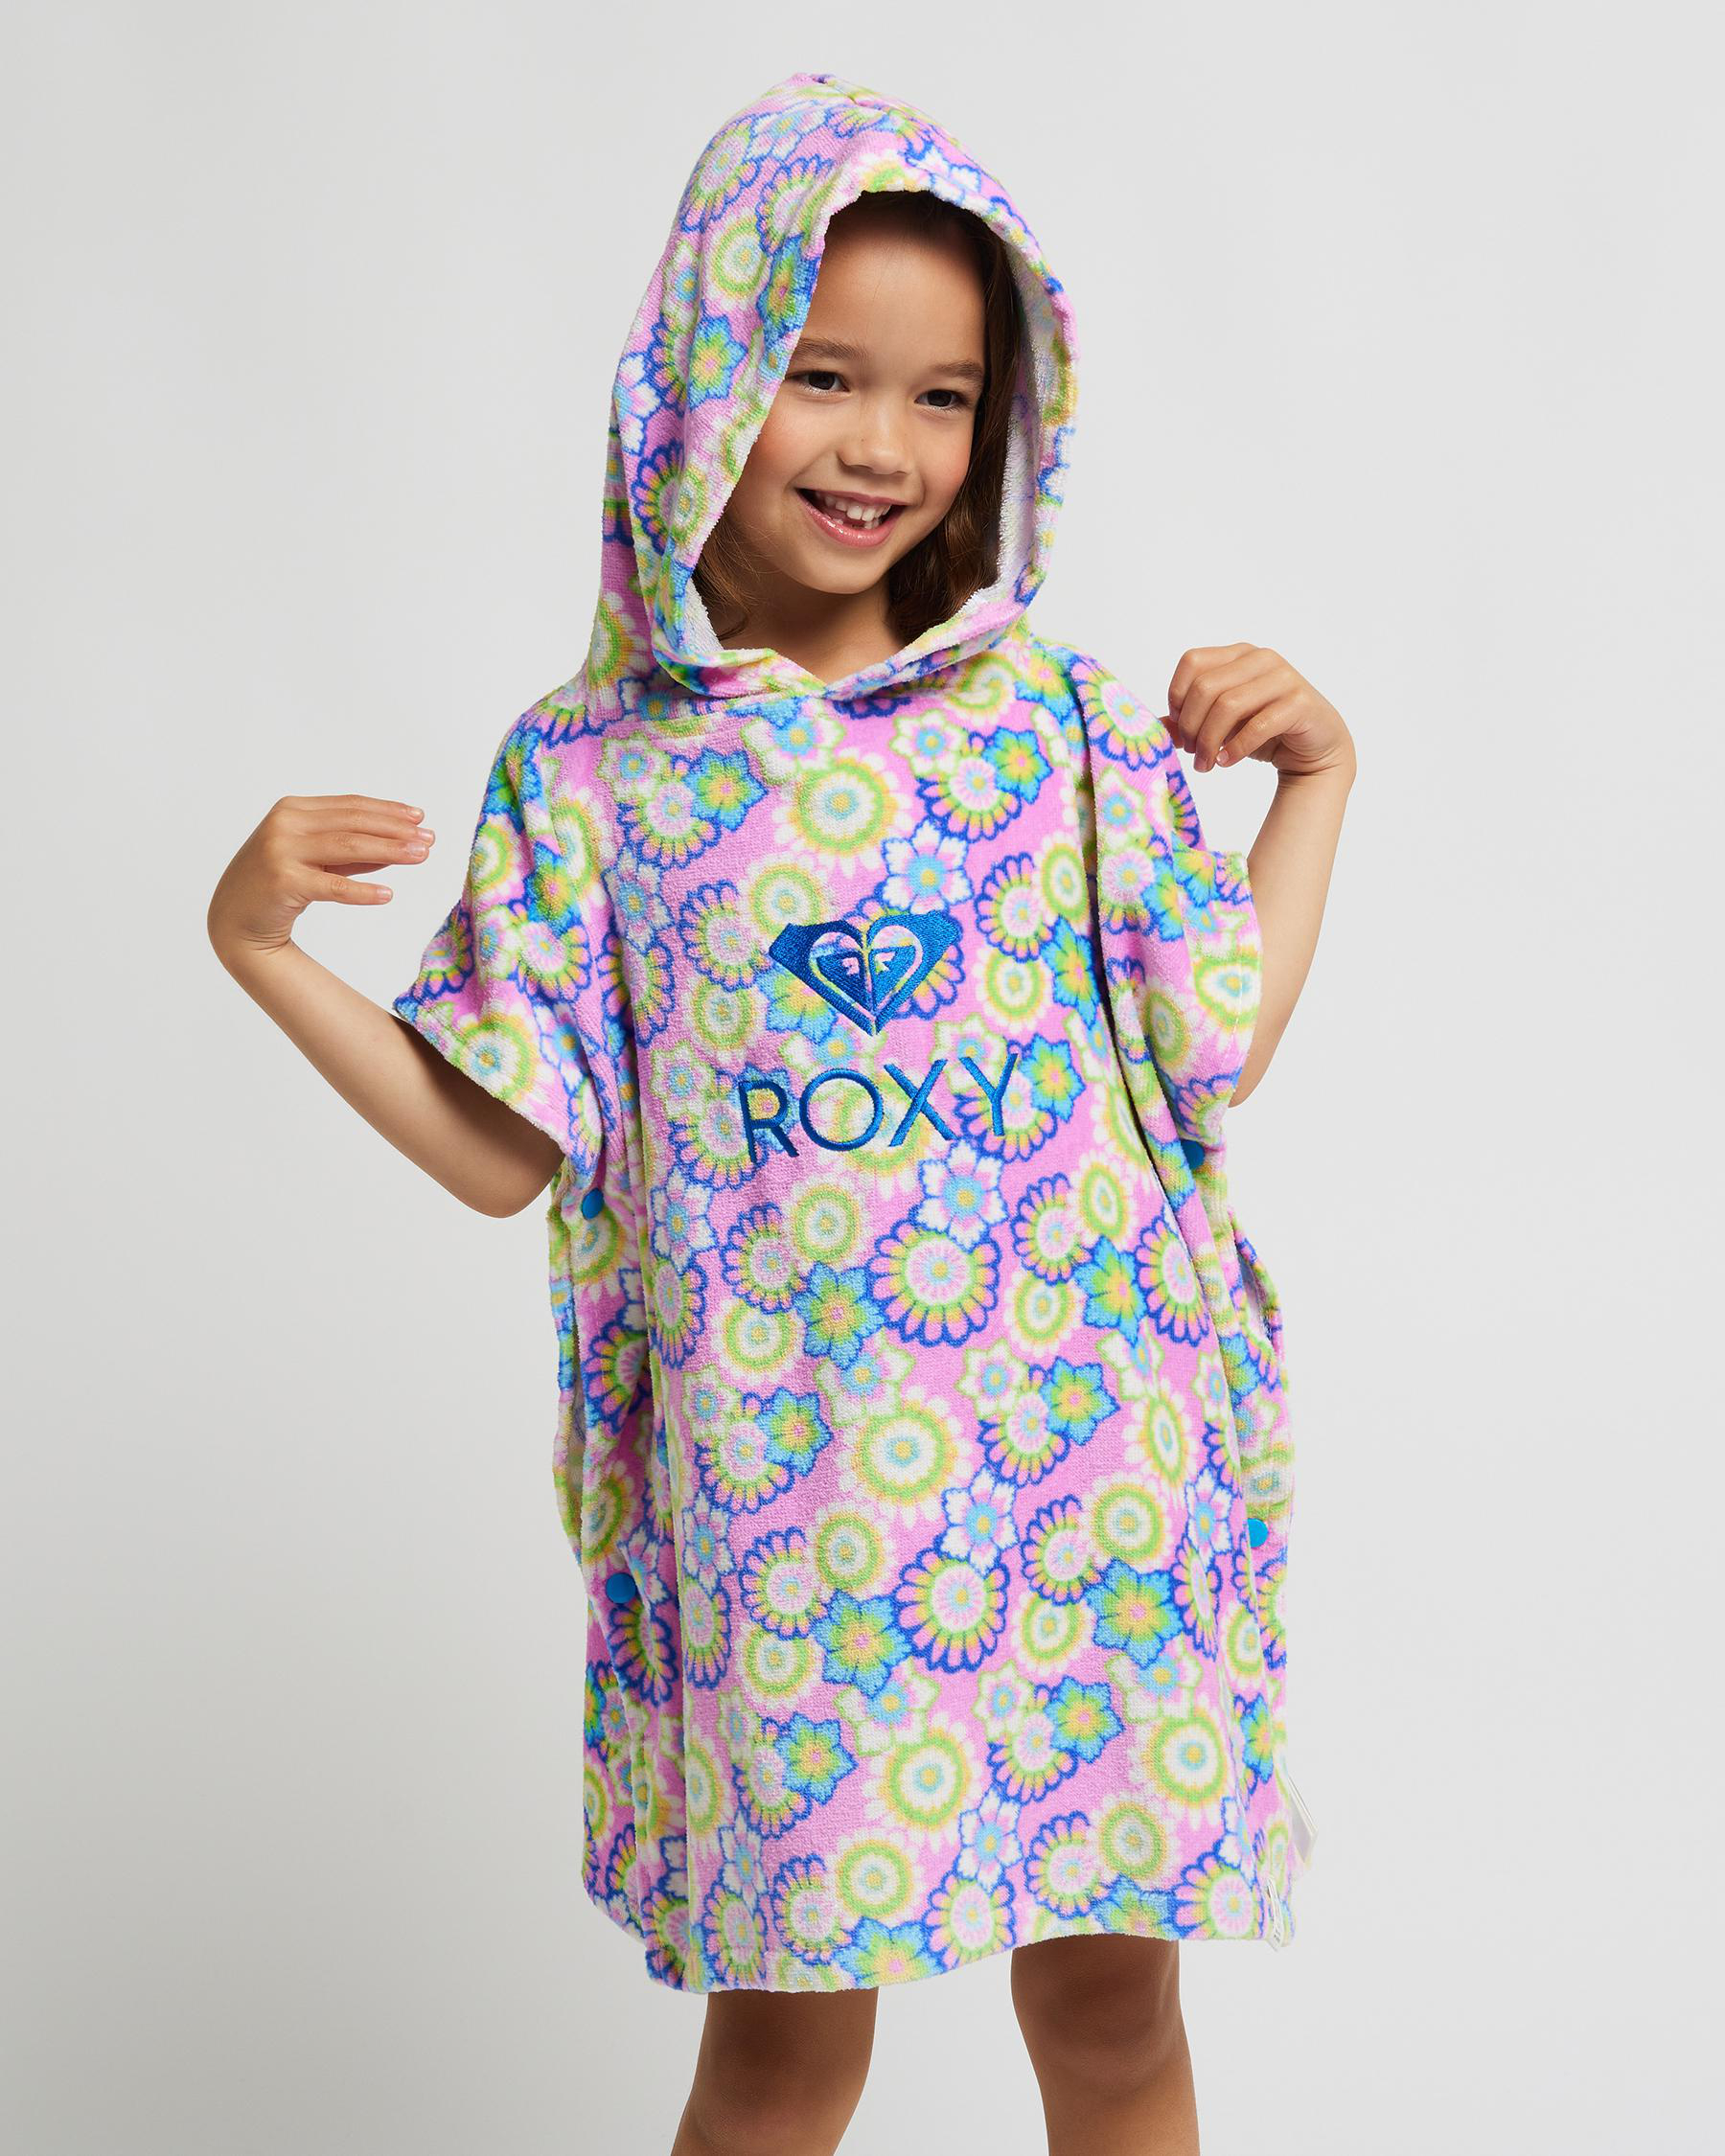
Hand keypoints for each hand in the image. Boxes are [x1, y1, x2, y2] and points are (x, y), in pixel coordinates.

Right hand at [207, 793, 435, 965]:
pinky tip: (387, 895)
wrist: (235, 918)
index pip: (350, 806)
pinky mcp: (283, 881)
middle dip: (396, 830)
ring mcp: (281, 851)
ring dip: (389, 852)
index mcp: (293, 809)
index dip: (387, 810)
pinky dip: (362, 891)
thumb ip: (352, 851)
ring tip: (421, 856)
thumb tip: (401, 845)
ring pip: (348, 848)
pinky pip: (332, 886)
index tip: (420, 817)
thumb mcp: (316, 859)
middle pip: (353, 823)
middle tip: (429, 838)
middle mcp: (285, 824)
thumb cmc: (279, 885)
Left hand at [1166, 644, 1353, 779]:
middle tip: (1191, 754)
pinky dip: (1236, 748)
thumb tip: (1154, 726)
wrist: (1316, 747)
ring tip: (1206, 764)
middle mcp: (1260, 658)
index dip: (1177, 697)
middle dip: (1191, 727)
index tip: (1179, 730)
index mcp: (1238, 654)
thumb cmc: (1264, 730)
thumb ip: (1189, 720)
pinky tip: (1227, 762)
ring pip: (1228, 705)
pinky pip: (1258, 724)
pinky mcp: (1300, 703)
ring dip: (1209, 742)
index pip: (1192, 662)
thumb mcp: (1221, 724)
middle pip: (1205, 687)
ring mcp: (1283, 677)